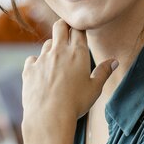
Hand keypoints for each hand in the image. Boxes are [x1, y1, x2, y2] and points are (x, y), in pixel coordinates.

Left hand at [21, 19, 117, 138]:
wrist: (49, 117)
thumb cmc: (76, 103)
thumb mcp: (95, 89)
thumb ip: (104, 72)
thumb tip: (114, 61)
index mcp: (78, 53)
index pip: (78, 30)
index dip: (79, 28)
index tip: (80, 31)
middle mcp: (59, 51)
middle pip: (59, 26)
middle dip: (63, 26)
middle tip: (66, 32)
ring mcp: (42, 59)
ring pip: (47, 43)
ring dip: (52, 48)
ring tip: (57, 61)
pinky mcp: (29, 69)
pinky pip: (32, 59)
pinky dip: (37, 63)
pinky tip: (41, 72)